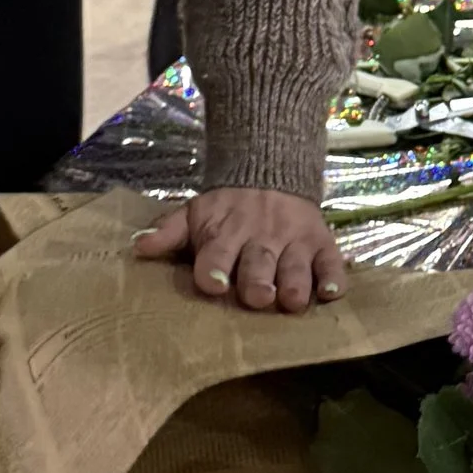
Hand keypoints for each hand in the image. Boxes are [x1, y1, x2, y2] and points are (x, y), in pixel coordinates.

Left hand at [136, 188, 347, 314]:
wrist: (270, 170)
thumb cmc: (226, 207)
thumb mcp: (194, 213)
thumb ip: (169, 231)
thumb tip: (138, 247)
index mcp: (226, 232)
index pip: (217, 251)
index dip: (214, 266)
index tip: (212, 283)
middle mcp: (261, 237)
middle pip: (259, 262)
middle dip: (258, 280)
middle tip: (259, 298)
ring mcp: (294, 240)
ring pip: (296, 264)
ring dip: (295, 282)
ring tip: (293, 301)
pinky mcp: (321, 243)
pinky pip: (331, 261)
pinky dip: (333, 276)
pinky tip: (332, 292)